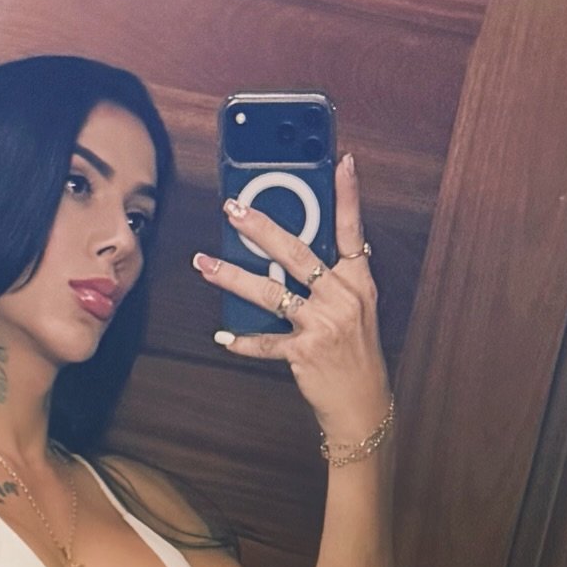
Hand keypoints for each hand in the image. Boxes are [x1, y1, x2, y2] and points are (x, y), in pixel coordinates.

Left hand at [193, 154, 390, 436]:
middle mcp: (343, 297)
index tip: (341, 163)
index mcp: (358, 281)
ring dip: (232, 277)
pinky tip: (223, 336)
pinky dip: (243, 341)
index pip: (352, 231)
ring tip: (204, 264)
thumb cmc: (355, 352)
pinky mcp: (305, 352)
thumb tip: (289, 250)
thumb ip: (332, 277)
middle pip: (297, 253)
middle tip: (233, 209)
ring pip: (271, 292)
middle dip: (261, 228)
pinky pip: (266, 342)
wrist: (363, 403)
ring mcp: (323, 324)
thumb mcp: (355, 308)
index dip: (348, 196)